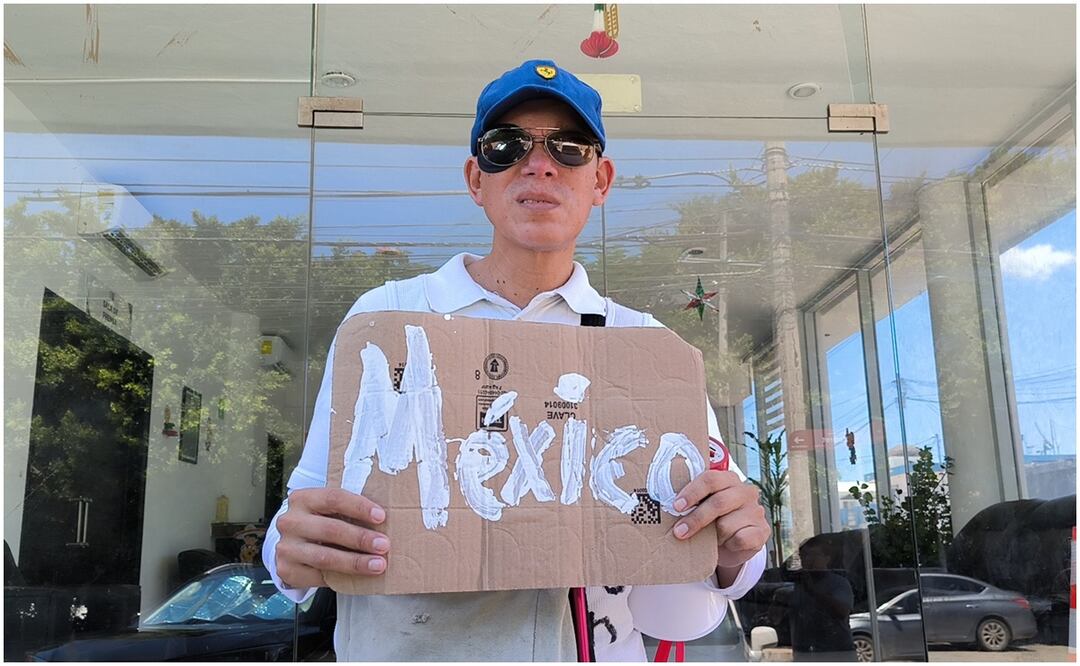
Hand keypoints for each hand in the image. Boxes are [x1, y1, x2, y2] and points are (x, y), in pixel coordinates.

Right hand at [274, 487, 389, 589]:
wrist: (292, 545)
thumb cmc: (320, 523)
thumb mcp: (328, 510)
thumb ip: (348, 512)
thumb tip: (385, 521)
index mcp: (302, 499)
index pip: (333, 498)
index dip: (359, 507)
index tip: (381, 517)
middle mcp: (290, 522)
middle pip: (330, 529)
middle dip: (361, 538)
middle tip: (384, 545)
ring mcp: (286, 547)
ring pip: (325, 557)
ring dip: (355, 562)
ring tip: (378, 565)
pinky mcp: (287, 570)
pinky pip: (318, 576)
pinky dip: (342, 577)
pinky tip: (359, 577)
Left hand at [670, 470, 770, 576]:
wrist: (731, 545)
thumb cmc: (711, 521)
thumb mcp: (702, 507)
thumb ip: (692, 501)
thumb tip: (666, 507)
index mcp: (728, 479)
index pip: (710, 479)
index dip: (692, 492)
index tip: (676, 506)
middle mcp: (745, 491)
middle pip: (718, 502)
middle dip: (696, 519)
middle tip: (679, 531)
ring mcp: (756, 511)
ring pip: (727, 524)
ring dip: (713, 536)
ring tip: (710, 539)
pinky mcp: (762, 531)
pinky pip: (740, 539)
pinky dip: (728, 544)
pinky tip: (726, 544)